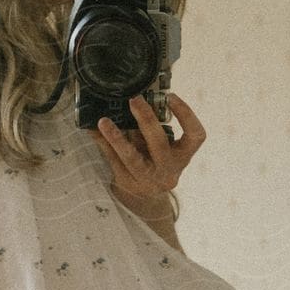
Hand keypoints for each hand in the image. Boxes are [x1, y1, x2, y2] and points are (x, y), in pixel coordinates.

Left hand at [91, 92, 204, 210]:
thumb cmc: (157, 160)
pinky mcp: (127, 182)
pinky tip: (93, 130)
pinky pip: (112, 160)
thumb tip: (140, 94)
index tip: (171, 97)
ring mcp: (147, 179)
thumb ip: (157, 125)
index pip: (195, 136)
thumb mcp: (165, 146)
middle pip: (159, 144)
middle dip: (146, 120)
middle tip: (134, 99)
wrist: (146, 194)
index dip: (186, 115)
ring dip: (117, 137)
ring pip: (131, 158)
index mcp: (182, 155)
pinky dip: (102, 143)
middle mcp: (168, 169)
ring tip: (104, 121)